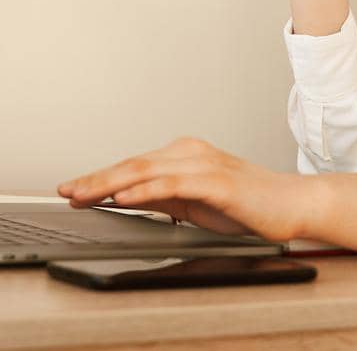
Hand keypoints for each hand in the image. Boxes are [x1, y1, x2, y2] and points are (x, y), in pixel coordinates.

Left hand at [56, 137, 319, 242]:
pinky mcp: (216, 181)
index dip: (99, 177)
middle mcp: (190, 153)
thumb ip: (163, 197)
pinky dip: (144, 191)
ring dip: (109, 183)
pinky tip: (122, 199)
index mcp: (184, 155)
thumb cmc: (246, 204)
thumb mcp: (194, 202)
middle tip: (65, 190)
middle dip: (95, 178)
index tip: (71, 188)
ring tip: (82, 195)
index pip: (133, 166)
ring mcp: (203, 165)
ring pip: (146, 171)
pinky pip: (172, 185)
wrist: (291, 204)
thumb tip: (126, 200)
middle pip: (133, 164)